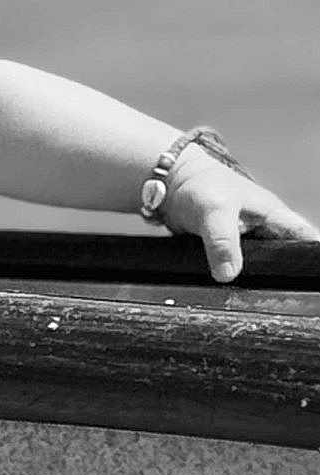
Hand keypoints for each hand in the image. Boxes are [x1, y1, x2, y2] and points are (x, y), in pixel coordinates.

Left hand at [162, 147, 319, 282]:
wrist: (168, 183)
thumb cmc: (200, 184)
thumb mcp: (216, 211)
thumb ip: (223, 242)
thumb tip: (228, 274)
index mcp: (273, 215)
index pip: (305, 236)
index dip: (312, 253)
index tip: (311, 272)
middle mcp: (262, 228)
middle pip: (283, 254)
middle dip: (281, 270)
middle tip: (277, 289)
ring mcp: (242, 238)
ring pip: (257, 262)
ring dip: (253, 275)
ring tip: (253, 290)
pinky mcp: (222, 247)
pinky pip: (232, 264)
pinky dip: (230, 272)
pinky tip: (227, 284)